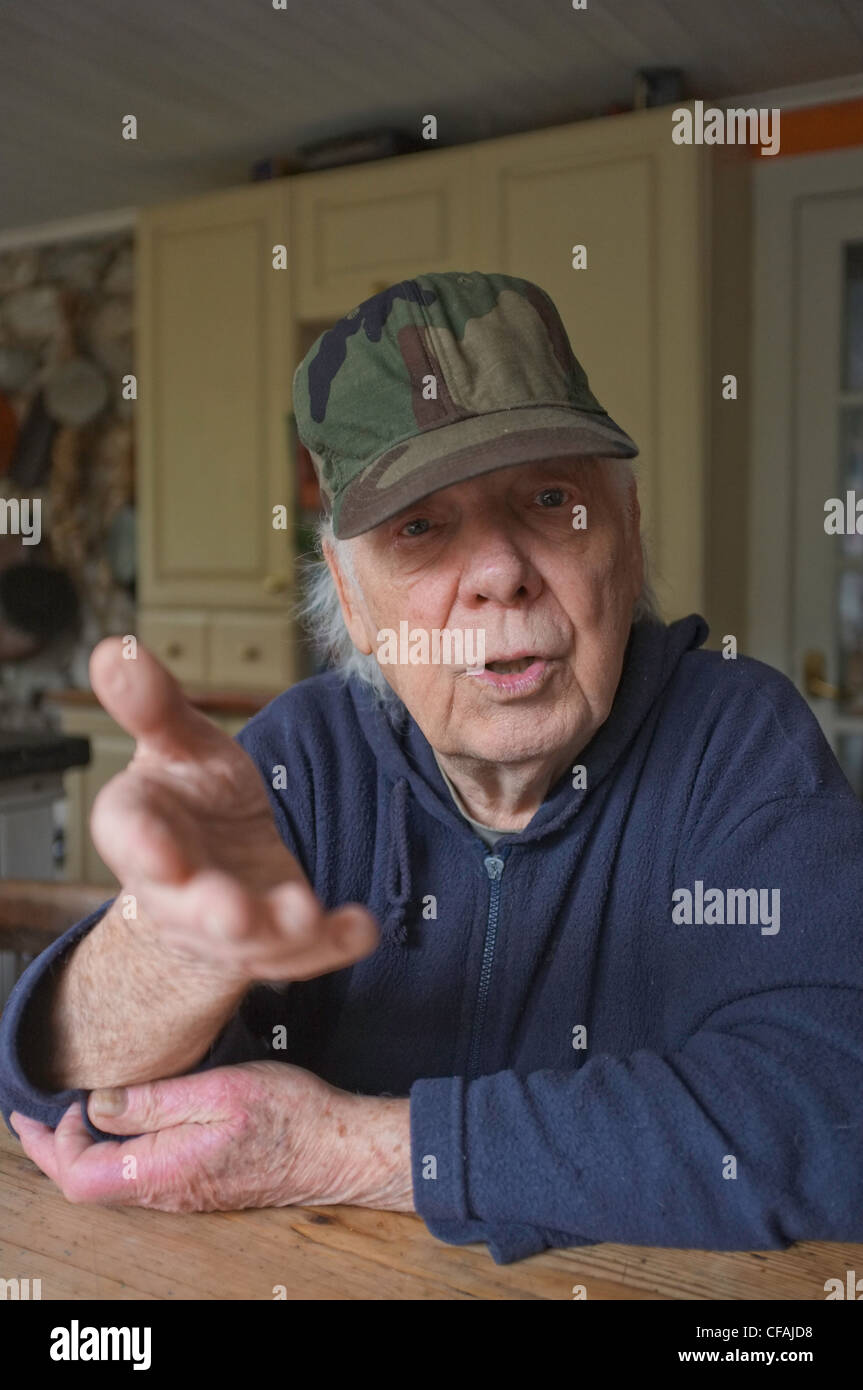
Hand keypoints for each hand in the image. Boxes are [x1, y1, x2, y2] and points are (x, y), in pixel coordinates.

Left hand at [9, 1062, 413, 1213]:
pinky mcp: (199, 1180)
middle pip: (88, 1182)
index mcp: (166, 1171)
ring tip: (72, 1105)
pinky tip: (121, 1115)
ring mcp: (184, 1190)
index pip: (80, 1175)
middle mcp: (168, 1191)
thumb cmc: (291, 1116)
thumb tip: (98, 1104)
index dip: (53, 1141)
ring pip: (111, 1177)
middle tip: (35, 1109)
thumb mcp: (220, 1091)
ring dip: (83, 1145)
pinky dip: (114, 1145)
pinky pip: (138, 1170)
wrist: (340, 1148)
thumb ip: (155, 1101)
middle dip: (55, 1146)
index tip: (51, 1101)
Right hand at [88, 638, 378, 981]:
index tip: (157, 852)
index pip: (130, 839)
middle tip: (230, 911)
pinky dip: (333, 942)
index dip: (141, 847)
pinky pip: (307, 953)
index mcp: (141, 831)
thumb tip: (117, 649)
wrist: (215, 864)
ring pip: (248, 940)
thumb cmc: (190, 798)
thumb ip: (153, 706)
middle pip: (188, 908)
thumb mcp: (177, 744)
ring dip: (276, 931)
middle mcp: (178, 890)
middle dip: (212, 911)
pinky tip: (361, 927)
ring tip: (304, 915)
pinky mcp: (281, 940)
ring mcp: (230, 924)